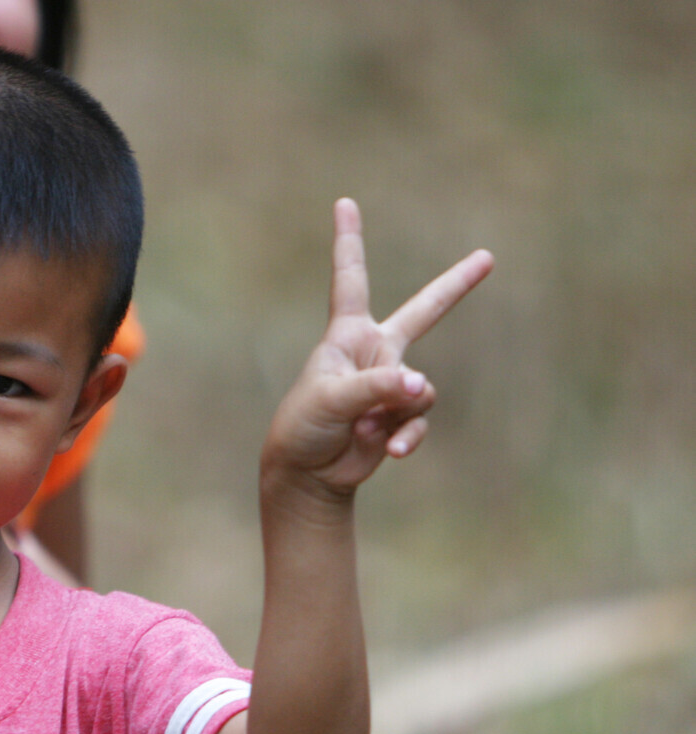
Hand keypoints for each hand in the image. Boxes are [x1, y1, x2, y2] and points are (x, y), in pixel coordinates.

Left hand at [262, 198, 492, 502]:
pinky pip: (420, 420)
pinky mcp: (400, 418)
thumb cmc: (304, 427)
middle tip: (487, 257)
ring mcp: (390, 385)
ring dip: (400, 411)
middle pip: (423, 311)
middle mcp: (373, 353)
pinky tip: (390, 452)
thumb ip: (377, 388)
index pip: (350, 279)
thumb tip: (420, 386)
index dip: (349, 241)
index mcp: (346, 335)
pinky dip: (408, 436)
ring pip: (421, 387)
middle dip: (455, 286)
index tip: (344, 203)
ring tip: (368, 429)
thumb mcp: (332, 400)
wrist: (306, 474)